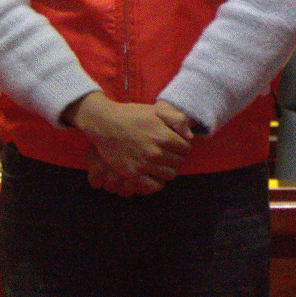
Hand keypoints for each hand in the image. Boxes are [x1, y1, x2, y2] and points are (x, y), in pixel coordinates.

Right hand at [66, 92, 193, 194]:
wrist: (105, 124)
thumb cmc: (132, 115)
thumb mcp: (156, 110)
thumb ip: (177, 120)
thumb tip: (190, 136)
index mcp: (164, 136)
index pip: (186, 149)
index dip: (183, 146)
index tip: (176, 145)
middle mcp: (156, 153)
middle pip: (179, 162)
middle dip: (176, 158)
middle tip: (169, 154)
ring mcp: (144, 165)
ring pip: (169, 175)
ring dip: (168, 170)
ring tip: (162, 163)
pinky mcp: (132, 174)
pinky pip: (153, 187)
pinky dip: (157, 183)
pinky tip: (154, 175)